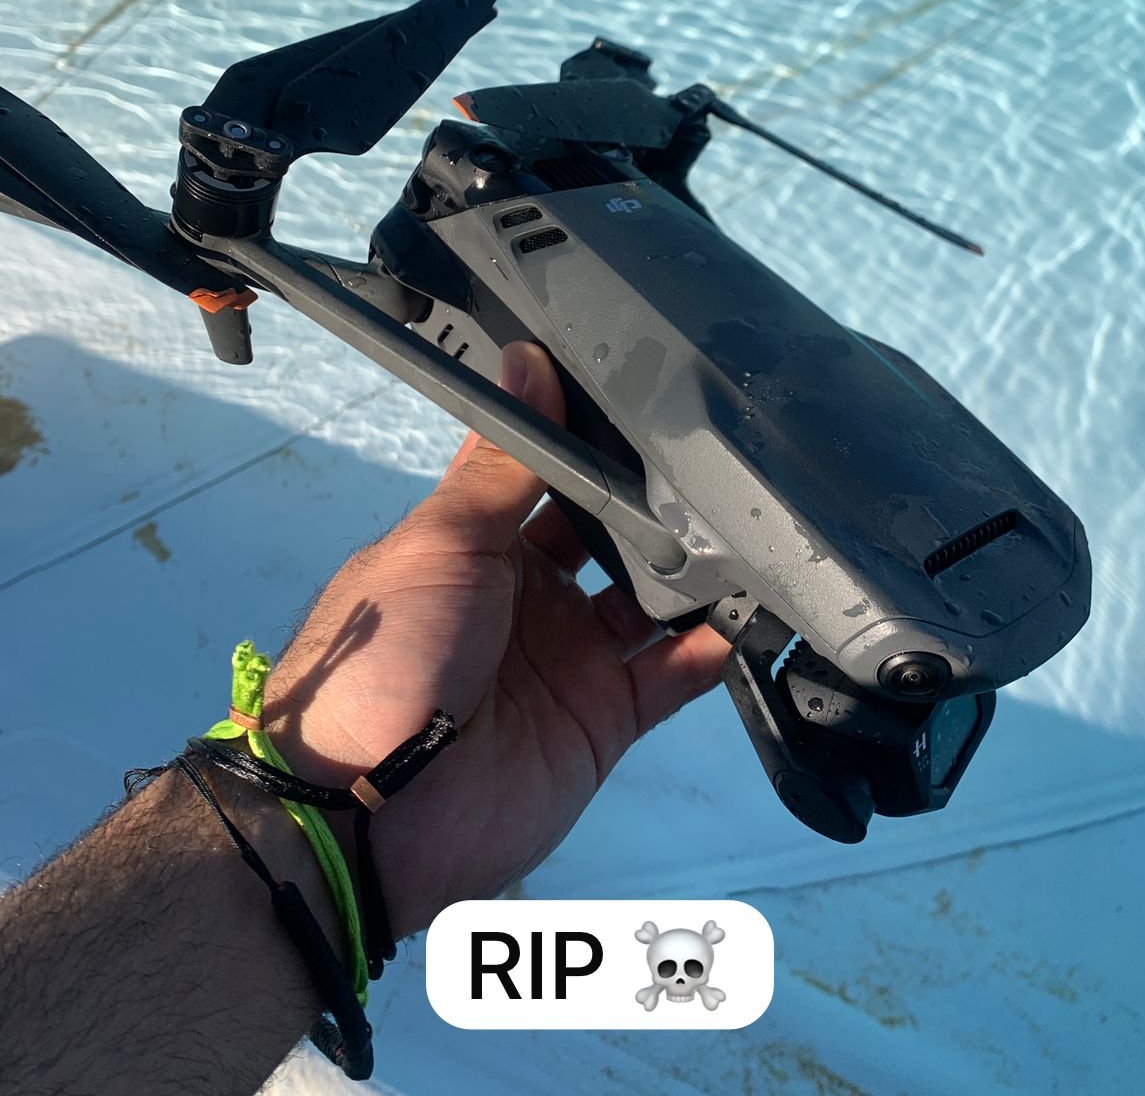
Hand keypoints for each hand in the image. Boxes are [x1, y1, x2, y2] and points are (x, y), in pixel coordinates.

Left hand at [260, 340, 731, 939]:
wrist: (369, 811)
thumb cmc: (393, 651)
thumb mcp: (439, 542)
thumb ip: (502, 464)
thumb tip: (528, 358)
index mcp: (478, 543)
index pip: (547, 477)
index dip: (591, 440)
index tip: (655, 390)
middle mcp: (529, 592)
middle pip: (607, 535)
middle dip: (655, 504)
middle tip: (723, 457)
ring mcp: (570, 656)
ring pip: (648, 602)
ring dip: (692, 573)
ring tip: (750, 527)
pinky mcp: (605, 718)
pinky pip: (671, 676)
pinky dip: (709, 648)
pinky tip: (750, 611)